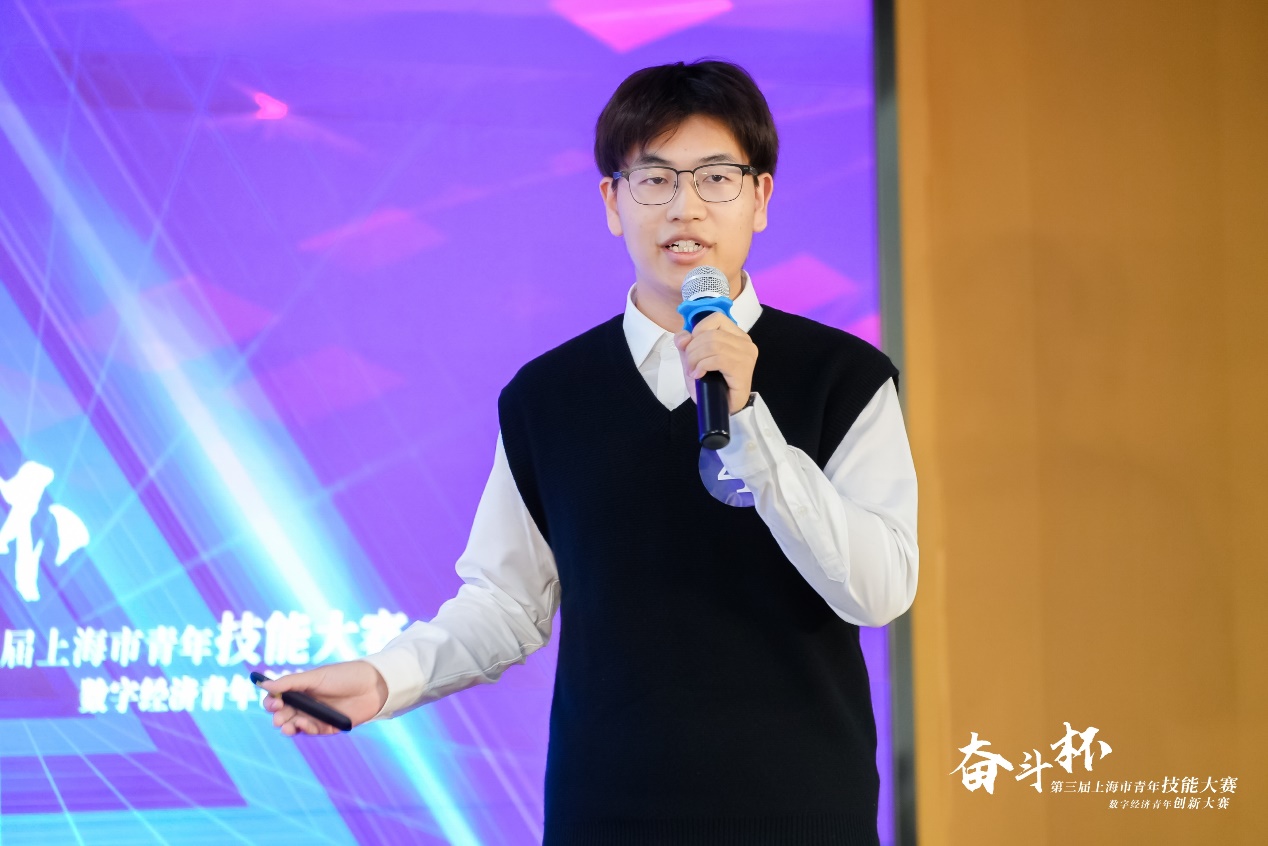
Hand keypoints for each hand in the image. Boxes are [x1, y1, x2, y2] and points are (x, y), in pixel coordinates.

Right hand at [259, 661, 388, 735]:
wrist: (373, 686)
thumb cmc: (344, 676)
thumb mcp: (316, 677)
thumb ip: (290, 682)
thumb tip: (263, 683)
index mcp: (301, 688)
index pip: (278, 698)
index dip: (272, 702)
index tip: (272, 703)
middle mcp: (307, 703)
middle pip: (284, 714)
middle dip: (278, 717)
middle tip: (279, 718)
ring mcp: (317, 716)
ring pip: (295, 726)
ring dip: (288, 727)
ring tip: (288, 726)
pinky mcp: (328, 727)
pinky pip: (311, 732)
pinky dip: (305, 730)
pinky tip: (304, 725)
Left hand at [674, 312, 757, 413]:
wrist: (721, 408)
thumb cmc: (710, 383)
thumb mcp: (693, 359)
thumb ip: (686, 344)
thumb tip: (683, 336)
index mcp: (737, 335)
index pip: (716, 318)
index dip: (697, 331)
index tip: (692, 348)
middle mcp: (745, 343)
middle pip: (710, 334)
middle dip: (692, 349)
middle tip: (690, 366)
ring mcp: (746, 356)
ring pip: (712, 344)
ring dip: (695, 358)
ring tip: (693, 371)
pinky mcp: (743, 370)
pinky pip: (717, 359)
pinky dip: (702, 365)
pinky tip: (699, 375)